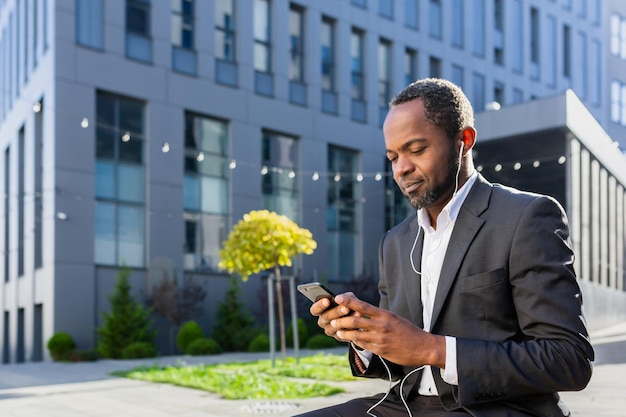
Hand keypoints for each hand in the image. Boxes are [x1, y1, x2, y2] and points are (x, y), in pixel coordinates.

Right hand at [310, 292, 355, 339]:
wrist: (356, 317)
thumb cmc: (348, 304)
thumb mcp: (346, 298)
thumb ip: (344, 297)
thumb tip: (340, 298)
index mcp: (320, 311)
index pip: (314, 310)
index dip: (319, 305)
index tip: (327, 300)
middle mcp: (323, 321)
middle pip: (326, 318)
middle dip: (337, 312)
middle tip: (346, 308)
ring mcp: (330, 330)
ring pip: (335, 327)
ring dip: (346, 320)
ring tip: (357, 314)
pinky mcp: (339, 337)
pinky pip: (344, 334)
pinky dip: (352, 328)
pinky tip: (359, 323)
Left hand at [330, 293, 446, 367]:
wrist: (422, 347)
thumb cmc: (407, 330)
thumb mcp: (393, 318)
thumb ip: (377, 316)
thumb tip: (361, 311)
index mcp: (385, 315)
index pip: (363, 305)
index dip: (348, 301)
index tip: (337, 298)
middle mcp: (381, 326)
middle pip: (355, 320)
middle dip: (341, 320)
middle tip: (333, 320)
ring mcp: (380, 339)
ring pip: (356, 335)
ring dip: (344, 333)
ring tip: (337, 332)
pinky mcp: (380, 350)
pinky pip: (363, 345)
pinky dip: (354, 342)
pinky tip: (350, 340)